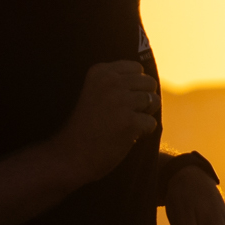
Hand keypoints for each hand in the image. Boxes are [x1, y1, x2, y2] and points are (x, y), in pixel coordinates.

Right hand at [54, 60, 156, 182]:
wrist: (71, 155)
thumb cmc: (87, 125)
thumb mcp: (95, 92)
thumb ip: (117, 81)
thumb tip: (150, 80)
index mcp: (100, 72)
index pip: (136, 68)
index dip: (135, 86)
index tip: (119, 101)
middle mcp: (110, 82)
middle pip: (149, 83)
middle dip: (143, 99)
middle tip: (124, 115)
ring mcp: (120, 101)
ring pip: (153, 101)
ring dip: (144, 115)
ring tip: (124, 125)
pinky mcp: (129, 122)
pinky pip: (151, 122)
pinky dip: (143, 132)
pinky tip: (124, 136)